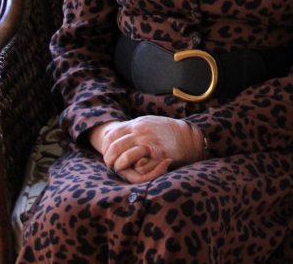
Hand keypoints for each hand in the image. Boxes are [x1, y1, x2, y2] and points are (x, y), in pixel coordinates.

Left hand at [88, 117, 203, 183]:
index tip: (106, 154)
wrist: (187, 136)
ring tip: (120, 169)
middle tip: (111, 165)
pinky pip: (141, 168)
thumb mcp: (146, 123)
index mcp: (136, 124)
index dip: (105, 147)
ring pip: (125, 158)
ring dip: (120, 166)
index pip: (111, 135)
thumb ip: (130, 128)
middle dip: (109, 159)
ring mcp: (150, 144)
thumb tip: (111, 132)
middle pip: (114, 148)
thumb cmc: (164, 131)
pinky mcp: (159, 156)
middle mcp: (141, 133)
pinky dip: (136, 171)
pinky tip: (137, 170)